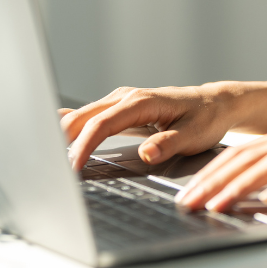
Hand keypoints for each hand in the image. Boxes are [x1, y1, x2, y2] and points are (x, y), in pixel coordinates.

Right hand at [60, 84, 243, 169]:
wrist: (215, 104)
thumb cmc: (206, 119)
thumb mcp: (194, 135)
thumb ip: (169, 144)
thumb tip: (147, 154)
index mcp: (141, 102)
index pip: (101, 125)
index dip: (83, 147)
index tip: (73, 168)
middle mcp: (126, 97)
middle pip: (82, 117)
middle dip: (63, 142)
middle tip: (52, 170)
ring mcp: (120, 101)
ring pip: (82, 116)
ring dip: (65, 136)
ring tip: (51, 161)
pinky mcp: (119, 109)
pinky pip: (90, 117)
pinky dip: (74, 130)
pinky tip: (56, 138)